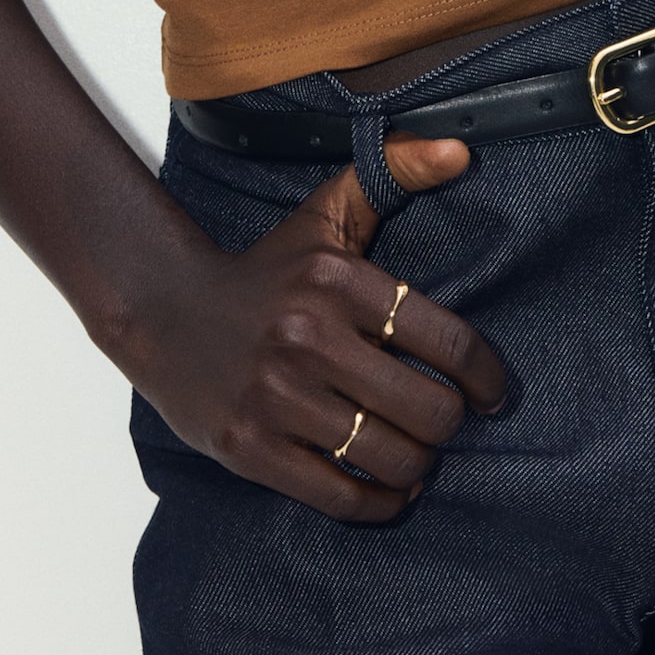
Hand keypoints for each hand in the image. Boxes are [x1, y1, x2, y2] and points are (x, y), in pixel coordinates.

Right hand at [122, 136, 505, 519]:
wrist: (162, 311)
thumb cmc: (265, 271)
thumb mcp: (325, 215)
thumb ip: (394, 173)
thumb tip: (461, 150)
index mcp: (337, 282)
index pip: (447, 342)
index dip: (485, 378)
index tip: (492, 394)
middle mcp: (308, 339)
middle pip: (428, 411)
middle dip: (449, 426)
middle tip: (442, 424)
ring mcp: (277, 398)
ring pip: (390, 458)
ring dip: (418, 467)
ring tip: (415, 456)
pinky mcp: (250, 448)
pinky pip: (341, 496)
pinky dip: (379, 503)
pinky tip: (388, 491)